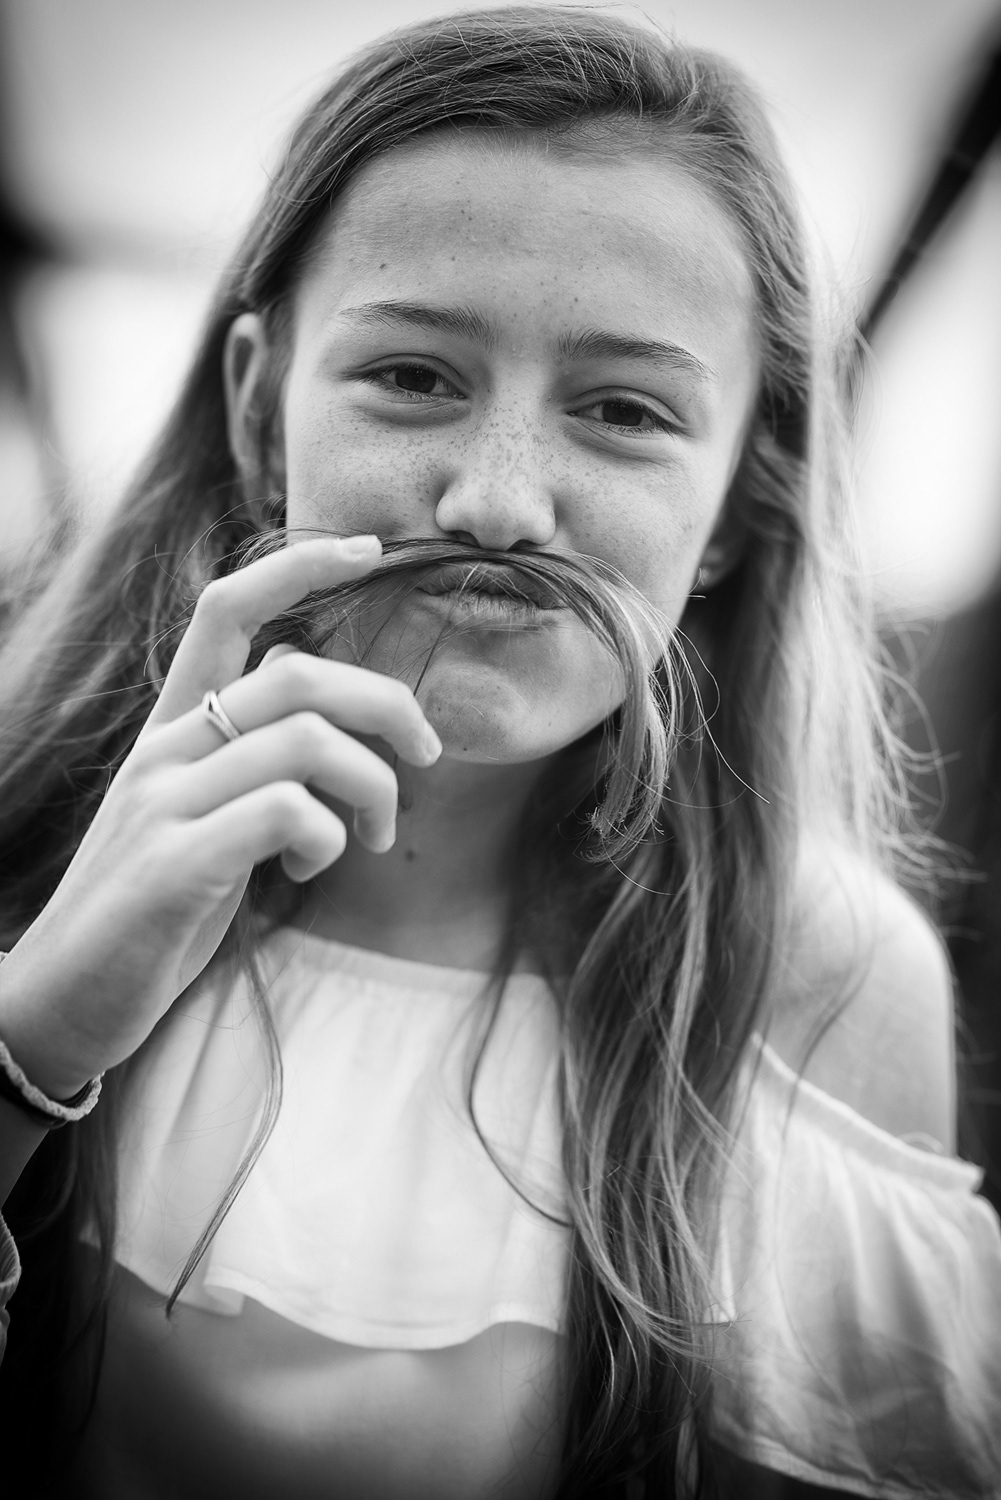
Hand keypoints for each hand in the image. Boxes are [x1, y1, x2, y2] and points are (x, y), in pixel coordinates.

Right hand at [0, 536, 440, 1097]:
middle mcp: (165, 750)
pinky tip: (312, 870)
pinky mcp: (175, 866)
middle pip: (300, 674)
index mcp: (171, 728)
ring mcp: (165, 804)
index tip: (368, 551)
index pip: (226, 610)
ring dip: (373, 788)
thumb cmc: (151, 906)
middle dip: (390, 706)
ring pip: (307, 742)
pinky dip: (330, 838)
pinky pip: (289, 813)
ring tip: (370, 837)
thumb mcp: (198, 814)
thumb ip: (249, 756)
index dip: (301, 568)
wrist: (63, 998)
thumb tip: (321, 704)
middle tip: (427, 758)